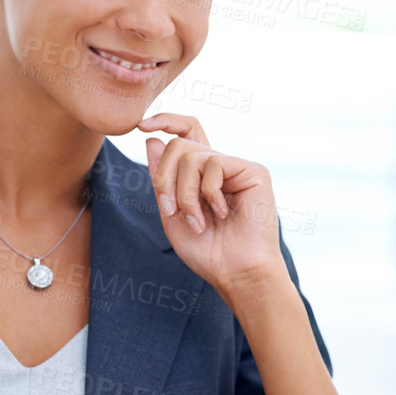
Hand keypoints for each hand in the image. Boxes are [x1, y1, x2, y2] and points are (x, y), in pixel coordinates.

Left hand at [139, 112, 288, 301]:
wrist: (236, 272)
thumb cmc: (206, 251)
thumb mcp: (172, 215)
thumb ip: (161, 180)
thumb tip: (152, 140)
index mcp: (201, 176)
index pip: (185, 134)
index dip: (165, 121)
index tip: (142, 126)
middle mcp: (220, 166)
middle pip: (179, 145)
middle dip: (164, 178)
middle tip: (170, 210)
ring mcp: (237, 167)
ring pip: (191, 156)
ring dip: (184, 193)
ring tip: (197, 222)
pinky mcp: (253, 171)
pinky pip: (214, 164)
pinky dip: (208, 194)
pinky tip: (221, 214)